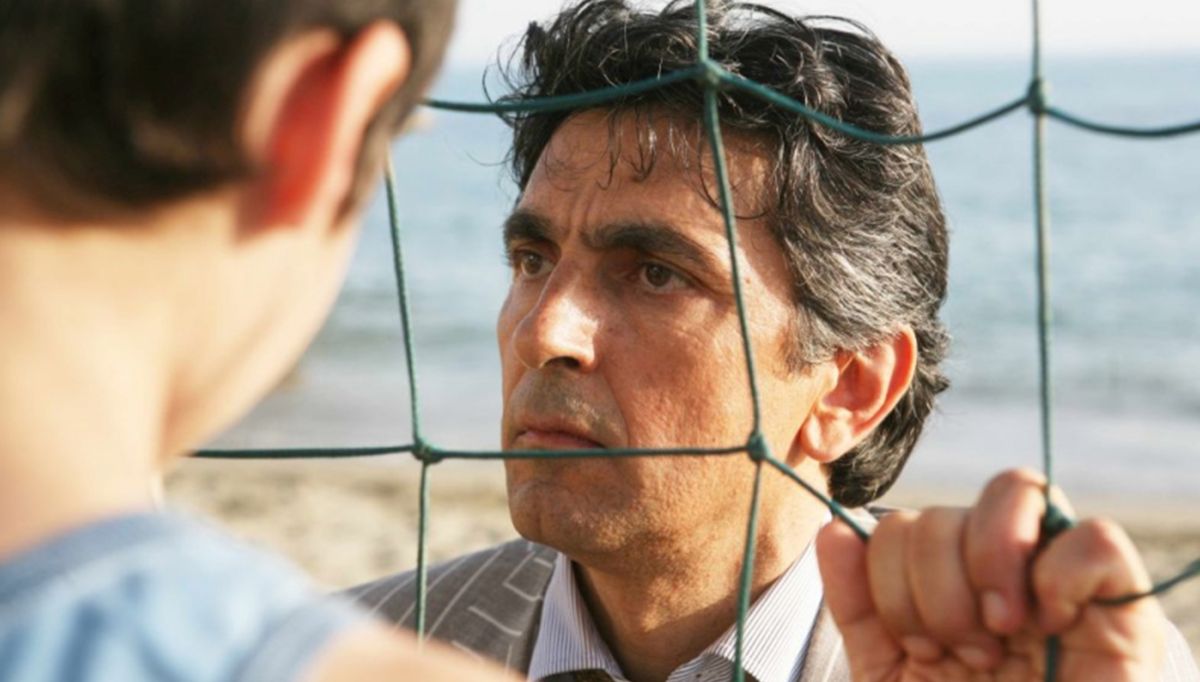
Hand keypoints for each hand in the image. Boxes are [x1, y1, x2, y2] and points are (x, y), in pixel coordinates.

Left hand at [816, 468, 1165, 680]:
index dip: (891, 579)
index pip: (901, 524)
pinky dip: (1061, 574)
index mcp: (949, 581)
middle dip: (934, 588)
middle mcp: (1002, 567)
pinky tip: (1050, 623)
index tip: (921, 650)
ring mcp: (1058, 575)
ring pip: (1015, 490)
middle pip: (945, 510)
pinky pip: (1093, 536)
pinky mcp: (1120, 598)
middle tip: (962, 653)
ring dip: (988, 564)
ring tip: (999, 634)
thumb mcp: (891, 674)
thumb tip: (833, 529)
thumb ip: (858, 606)